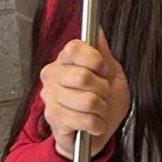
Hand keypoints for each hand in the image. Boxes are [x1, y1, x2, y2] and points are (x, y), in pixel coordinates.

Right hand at [39, 30, 129, 160]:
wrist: (98, 130)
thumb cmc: (105, 99)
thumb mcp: (112, 73)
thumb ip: (103, 53)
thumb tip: (97, 31)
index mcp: (66, 60)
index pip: (74, 48)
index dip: (94, 59)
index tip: (104, 69)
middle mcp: (53, 76)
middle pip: (82, 76)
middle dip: (103, 89)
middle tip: (104, 94)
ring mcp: (50, 97)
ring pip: (87, 100)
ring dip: (102, 109)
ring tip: (99, 110)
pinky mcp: (52, 118)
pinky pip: (83, 119)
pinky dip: (96, 124)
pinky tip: (94, 123)